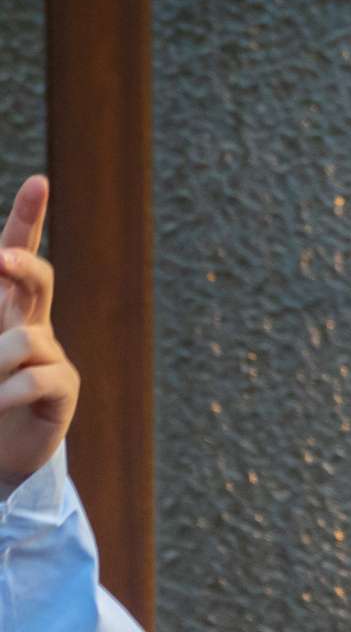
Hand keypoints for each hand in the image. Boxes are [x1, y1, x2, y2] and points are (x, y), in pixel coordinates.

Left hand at [0, 177, 73, 487]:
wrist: (1, 449)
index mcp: (6, 304)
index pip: (18, 251)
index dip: (29, 216)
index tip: (39, 182)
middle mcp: (31, 322)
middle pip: (37, 278)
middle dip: (20, 264)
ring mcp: (51, 354)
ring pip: (23, 338)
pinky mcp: (63, 388)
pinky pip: (34, 377)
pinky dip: (4, 390)